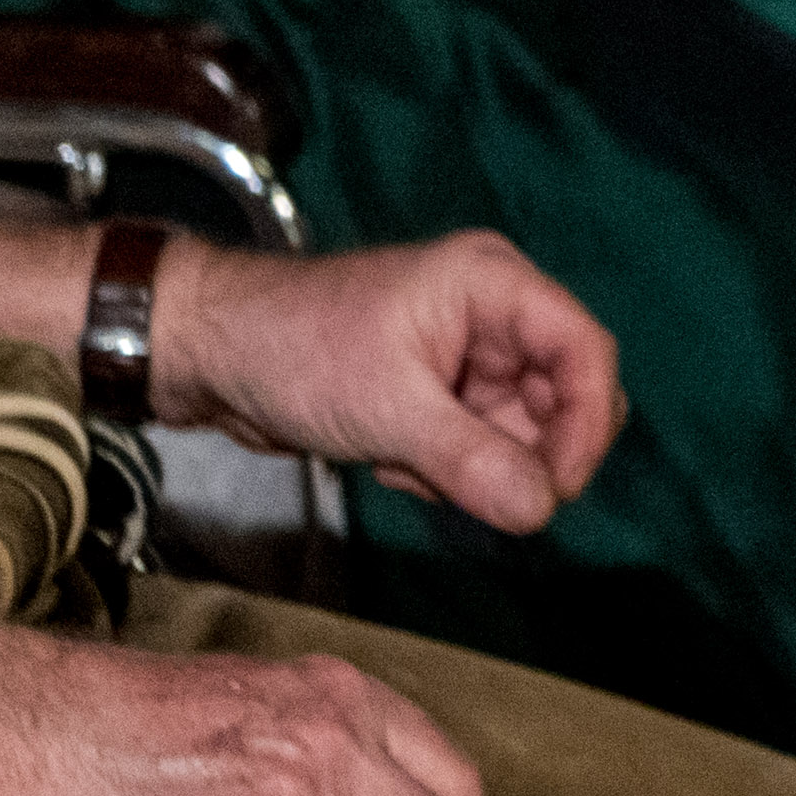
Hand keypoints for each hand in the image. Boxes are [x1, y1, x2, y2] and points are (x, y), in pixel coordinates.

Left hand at [155, 228, 621, 527]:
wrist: (208, 354)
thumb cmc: (291, 351)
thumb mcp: (388, 412)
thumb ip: (472, 462)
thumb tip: (540, 511)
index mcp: (493, 284)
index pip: (581, 347)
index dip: (587, 418)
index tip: (564, 486)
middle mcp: (492, 312)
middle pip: (560, 390)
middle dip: (527, 451)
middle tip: (488, 495)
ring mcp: (466, 352)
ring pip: (520, 425)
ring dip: (478, 465)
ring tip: (407, 466)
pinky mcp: (438, 389)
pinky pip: (479, 441)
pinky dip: (447, 467)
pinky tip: (390, 461)